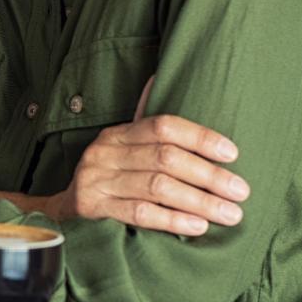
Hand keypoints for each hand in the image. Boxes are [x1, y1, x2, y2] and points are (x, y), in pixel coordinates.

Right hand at [55, 86, 248, 235]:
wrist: (61, 214)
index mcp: (118, 134)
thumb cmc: (108, 179)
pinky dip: (172, 219)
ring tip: (230, 213)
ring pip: (157, 186)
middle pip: (165, 157)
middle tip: (241, 191)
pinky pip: (139, 213)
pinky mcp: (93, 208)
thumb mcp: (123, 149)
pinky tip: (198, 226)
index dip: (200, 137)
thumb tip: (158, 75)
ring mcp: (97, 180)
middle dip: (209, 175)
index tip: (232, 153)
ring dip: (199, 201)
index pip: (163, 126)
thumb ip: (146, 125)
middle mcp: (105, 152)